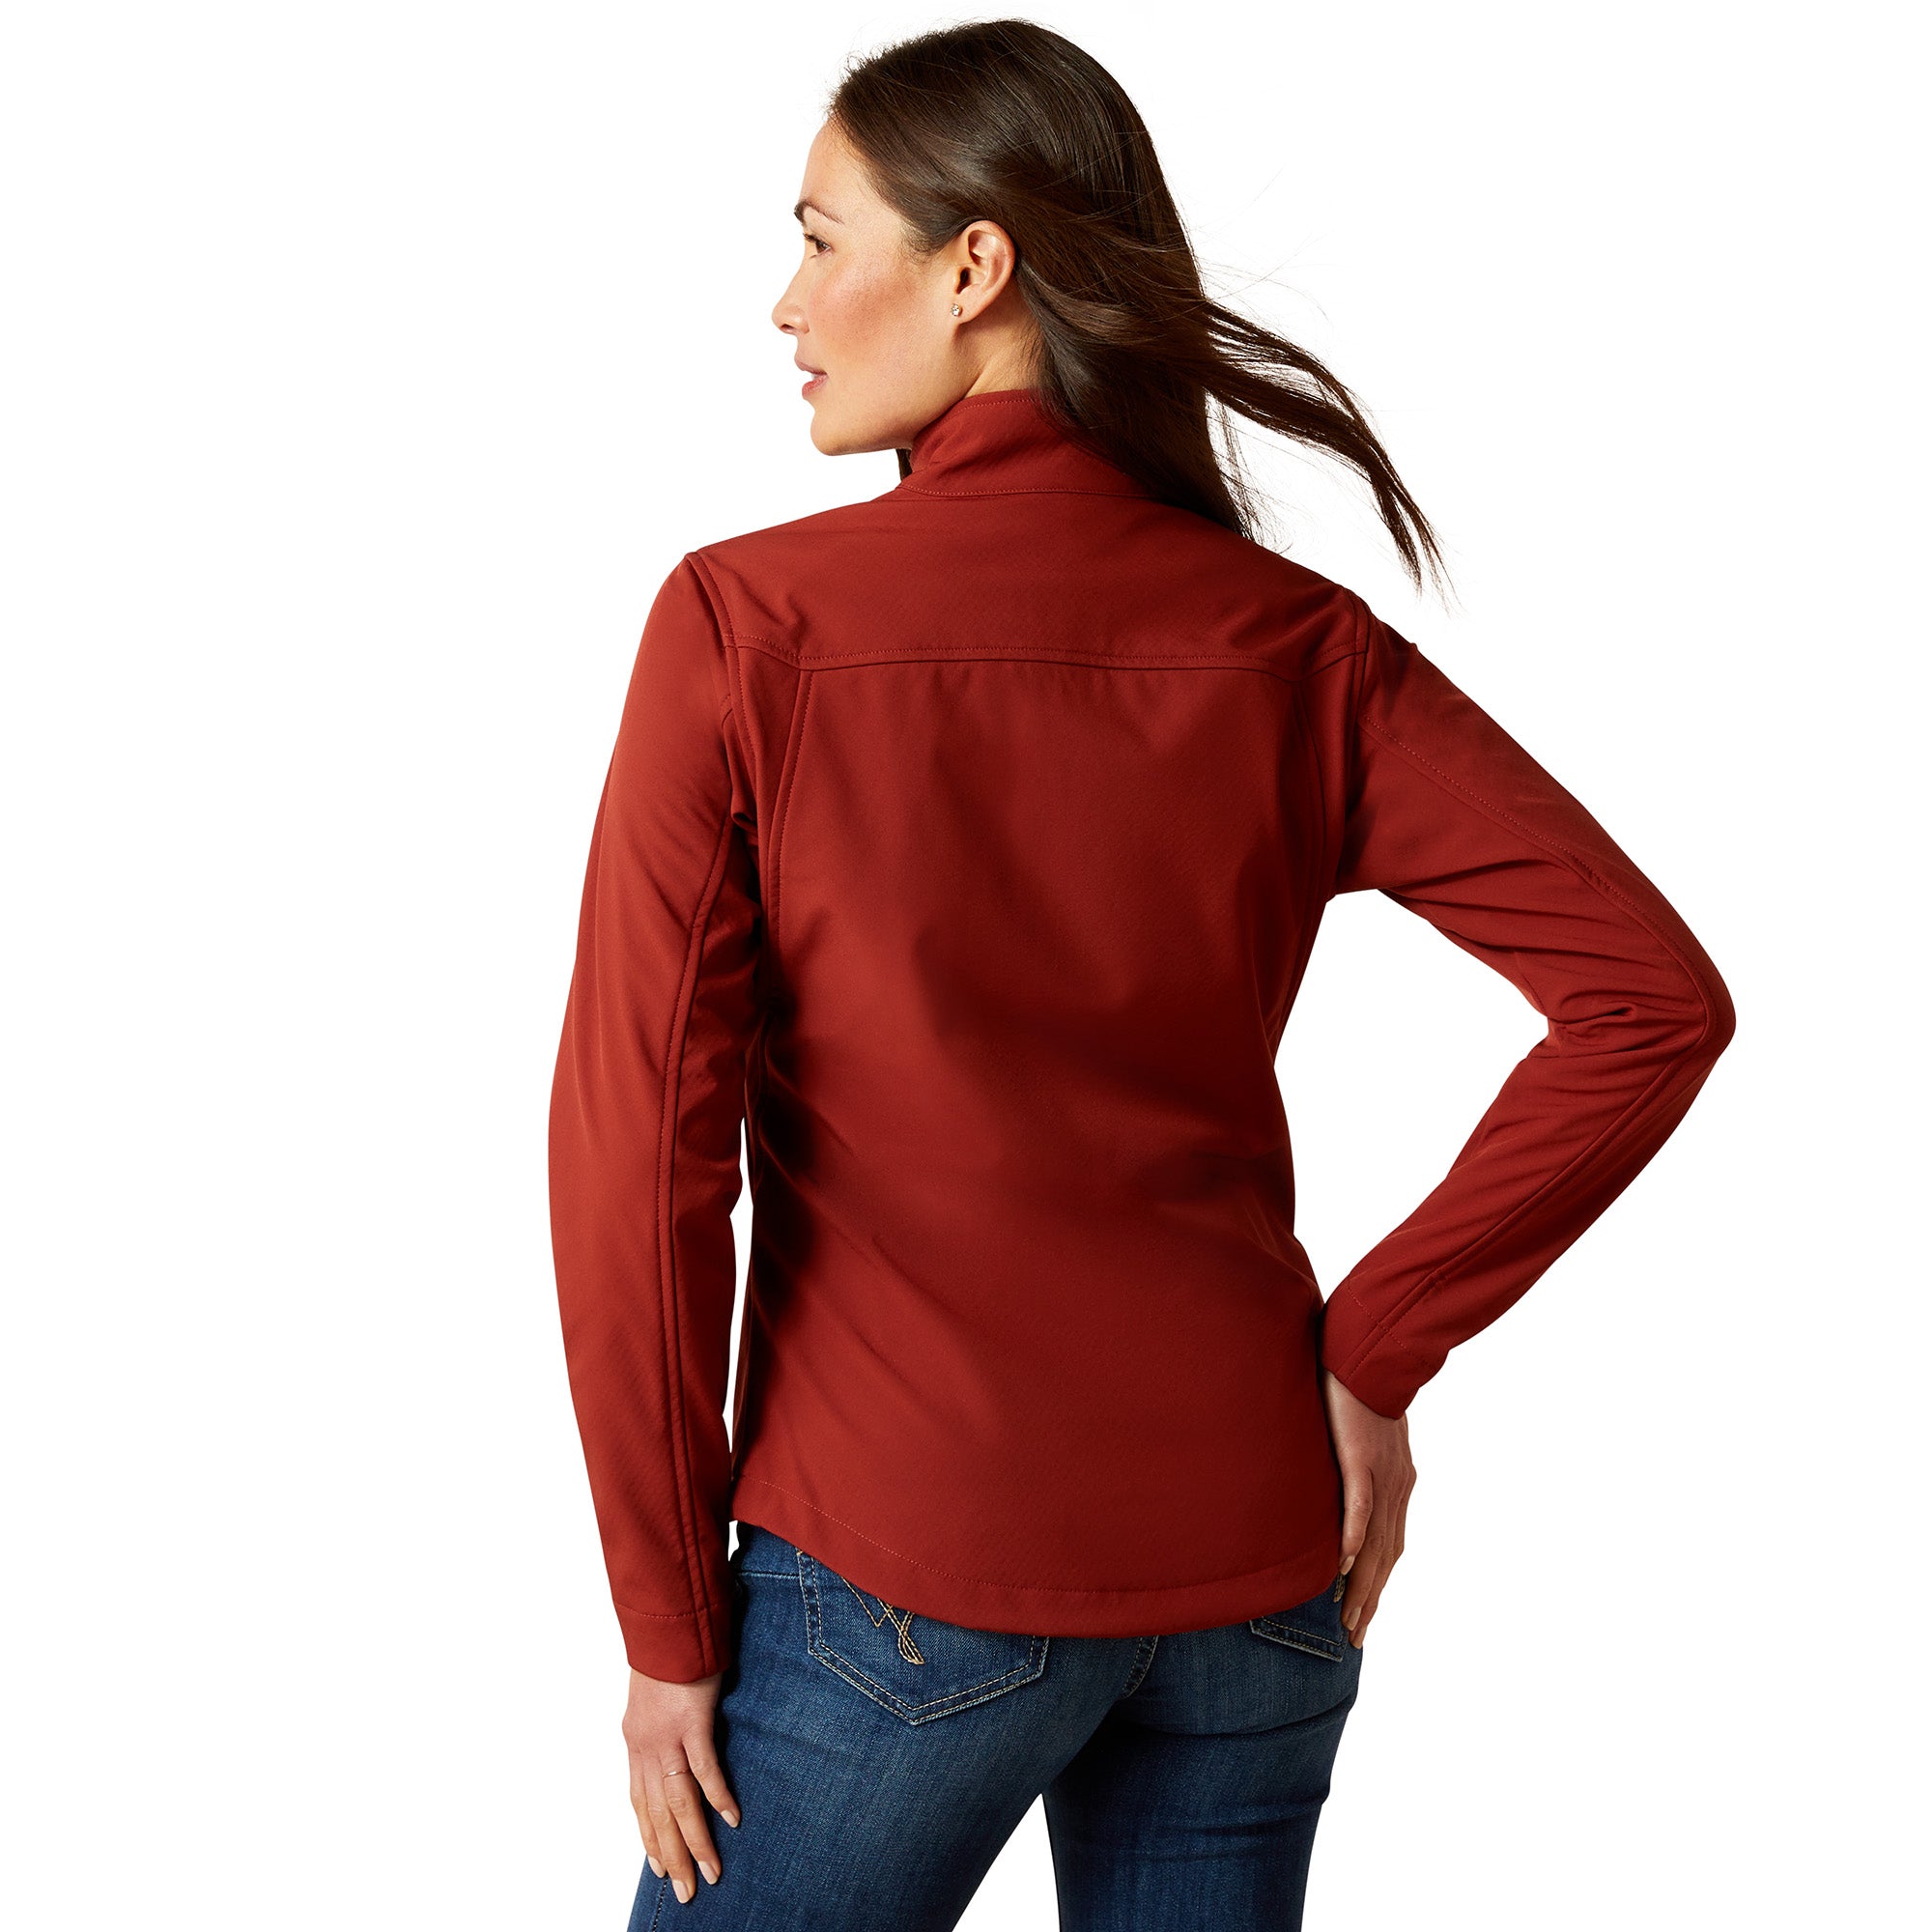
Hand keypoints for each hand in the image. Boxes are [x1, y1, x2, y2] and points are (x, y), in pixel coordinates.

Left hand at [623, 1667, 741, 1903]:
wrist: (668, 1622)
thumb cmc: (668, 1652)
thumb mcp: (655, 1695)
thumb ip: (662, 1723)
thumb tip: (676, 1740)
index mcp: (636, 1741)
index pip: (639, 1802)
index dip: (649, 1837)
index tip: (659, 1866)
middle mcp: (646, 1747)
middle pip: (657, 1814)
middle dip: (672, 1856)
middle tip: (687, 1891)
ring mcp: (667, 1737)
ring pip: (678, 1803)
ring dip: (695, 1842)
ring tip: (710, 1873)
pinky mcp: (691, 1722)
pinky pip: (704, 1769)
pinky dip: (716, 1797)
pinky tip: (730, 1820)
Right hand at [1321, 1368, 1415, 1646]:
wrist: (1367, 1352)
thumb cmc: (1358, 1388)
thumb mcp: (1360, 1436)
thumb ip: (1355, 1467)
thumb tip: (1336, 1492)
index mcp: (1397, 1482)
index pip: (1389, 1546)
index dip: (1377, 1584)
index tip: (1362, 1616)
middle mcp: (1397, 1485)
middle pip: (1386, 1557)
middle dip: (1370, 1600)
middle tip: (1355, 1637)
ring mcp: (1381, 1473)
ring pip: (1375, 1541)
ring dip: (1363, 1584)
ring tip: (1349, 1618)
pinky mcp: (1361, 1457)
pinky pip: (1360, 1503)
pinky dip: (1355, 1536)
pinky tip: (1345, 1563)